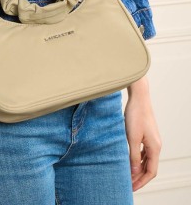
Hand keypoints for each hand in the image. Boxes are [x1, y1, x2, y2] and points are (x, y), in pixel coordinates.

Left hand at [124, 77, 161, 191]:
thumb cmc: (135, 115)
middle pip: (150, 167)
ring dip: (139, 168)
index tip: (131, 188)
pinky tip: (131, 160)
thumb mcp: (132, 137)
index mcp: (155, 148)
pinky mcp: (147, 134)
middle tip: (129, 185)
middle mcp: (156, 145)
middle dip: (140, 177)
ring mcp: (153, 139)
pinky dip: (139, 159)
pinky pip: (145, 151)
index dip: (141, 182)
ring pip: (147, 159)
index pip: (151, 172)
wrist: (139, 97)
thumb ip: (134, 156)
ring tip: (128, 175)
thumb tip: (135, 173)